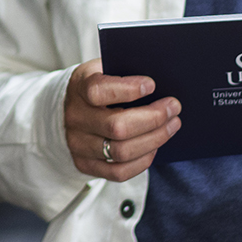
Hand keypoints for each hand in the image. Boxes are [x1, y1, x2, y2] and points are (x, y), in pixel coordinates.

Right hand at [64, 58, 180, 181]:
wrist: (68, 109)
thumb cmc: (97, 87)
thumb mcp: (103, 70)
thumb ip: (125, 73)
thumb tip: (161, 84)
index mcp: (78, 88)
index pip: (98, 91)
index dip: (127, 89)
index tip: (152, 85)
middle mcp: (75, 118)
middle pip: (117, 127)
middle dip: (153, 118)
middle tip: (173, 108)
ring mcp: (77, 144)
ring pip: (121, 152)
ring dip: (154, 139)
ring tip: (171, 126)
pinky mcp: (84, 164)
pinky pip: (118, 171)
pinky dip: (143, 160)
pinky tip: (155, 146)